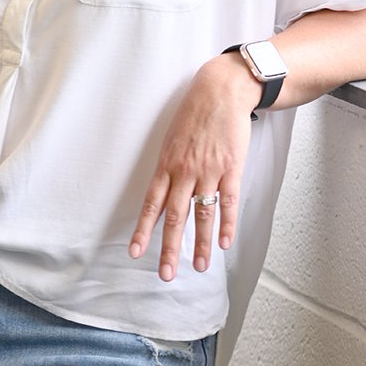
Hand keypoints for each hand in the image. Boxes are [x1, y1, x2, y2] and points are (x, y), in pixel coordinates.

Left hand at [129, 55, 258, 281]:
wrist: (221, 91)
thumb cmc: (194, 113)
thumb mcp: (171, 138)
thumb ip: (168, 167)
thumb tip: (162, 192)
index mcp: (166, 164)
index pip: (150, 204)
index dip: (142, 229)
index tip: (135, 252)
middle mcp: (184, 171)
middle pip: (174, 216)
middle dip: (169, 248)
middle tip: (165, 274)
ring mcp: (208, 171)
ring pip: (202, 214)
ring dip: (201, 244)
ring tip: (200, 267)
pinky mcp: (231, 168)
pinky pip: (228, 201)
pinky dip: (227, 224)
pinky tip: (225, 243)